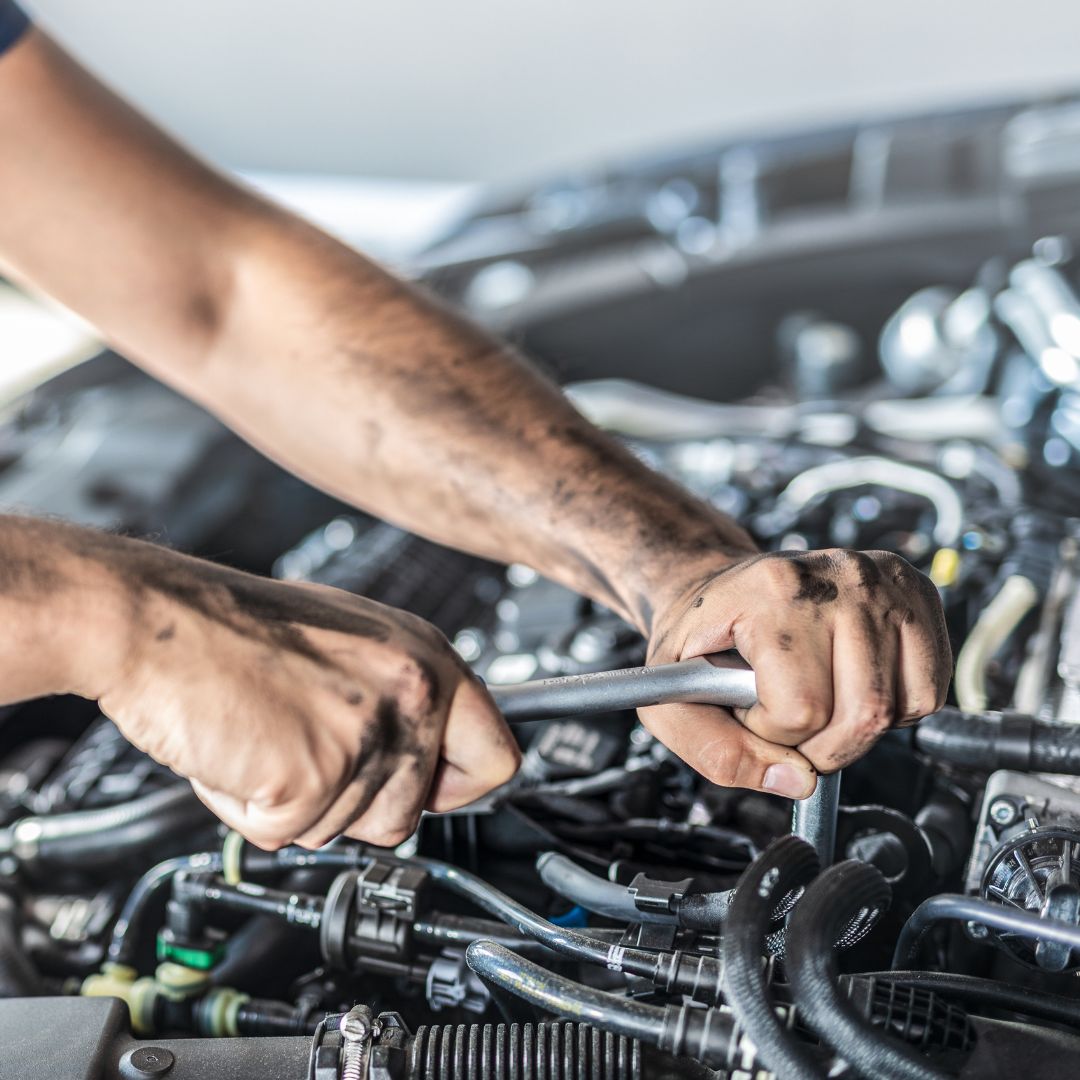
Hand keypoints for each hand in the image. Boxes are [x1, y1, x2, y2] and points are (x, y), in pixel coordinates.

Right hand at [87, 543, 518, 849]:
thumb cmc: (237, 626)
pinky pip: (286, 835)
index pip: (497, 756)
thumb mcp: (353, 641)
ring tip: (265, 737)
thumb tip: (425, 754)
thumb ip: (400, 698)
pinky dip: (250, 810)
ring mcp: (365, 736)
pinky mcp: (311, 777)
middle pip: (412, 814)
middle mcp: (411, 693)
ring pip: (345, 830)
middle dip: (354, 803)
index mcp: (427, 657)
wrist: (155, 619)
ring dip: (297, 803)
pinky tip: (238, 753)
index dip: (456, 788)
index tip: (429, 793)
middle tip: (305, 751)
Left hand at [642, 549, 950, 797]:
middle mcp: (838, 577)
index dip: (771, 731)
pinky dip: (894, 709)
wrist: (720, 589)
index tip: (749, 708)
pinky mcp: (916, 592)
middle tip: (786, 719)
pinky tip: (851, 684)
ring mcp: (884, 581)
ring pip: (897, 708)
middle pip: (863, 713)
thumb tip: (798, 782)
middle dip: (819, 745)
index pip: (801, 708)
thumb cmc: (700, 639)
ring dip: (855, 728)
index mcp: (773, 590)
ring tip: (815, 695)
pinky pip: (929, 689)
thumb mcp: (672, 696)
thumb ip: (715, 750)